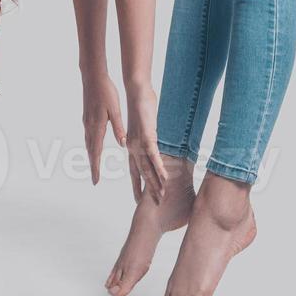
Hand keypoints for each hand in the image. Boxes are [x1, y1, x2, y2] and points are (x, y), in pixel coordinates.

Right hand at [82, 71, 126, 185]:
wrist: (92, 78)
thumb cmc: (106, 92)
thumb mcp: (116, 110)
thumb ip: (119, 127)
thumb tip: (122, 144)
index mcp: (97, 126)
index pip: (96, 152)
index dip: (96, 167)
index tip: (96, 180)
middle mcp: (89, 126)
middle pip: (90, 151)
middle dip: (93, 166)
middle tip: (95, 179)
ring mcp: (86, 122)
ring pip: (88, 144)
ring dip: (91, 156)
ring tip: (94, 167)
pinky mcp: (87, 117)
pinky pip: (88, 136)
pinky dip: (90, 146)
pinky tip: (94, 147)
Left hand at [126, 83, 167, 204]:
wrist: (136, 91)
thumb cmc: (140, 104)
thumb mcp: (144, 124)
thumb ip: (147, 135)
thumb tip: (151, 141)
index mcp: (131, 144)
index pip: (134, 169)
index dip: (136, 184)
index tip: (138, 199)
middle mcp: (132, 147)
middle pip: (141, 173)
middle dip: (148, 190)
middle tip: (154, 204)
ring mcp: (139, 143)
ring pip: (148, 168)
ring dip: (155, 183)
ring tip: (161, 197)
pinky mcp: (147, 137)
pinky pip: (154, 156)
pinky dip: (159, 168)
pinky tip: (165, 179)